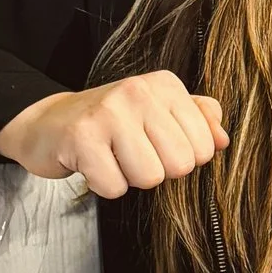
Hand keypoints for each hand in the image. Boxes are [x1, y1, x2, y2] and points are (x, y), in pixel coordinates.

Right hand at [0, 71, 227, 197]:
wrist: (48, 123)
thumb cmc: (109, 123)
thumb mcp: (157, 112)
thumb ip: (196, 120)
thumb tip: (223, 139)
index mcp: (164, 85)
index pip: (204, 147)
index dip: (181, 159)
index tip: (154, 145)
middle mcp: (138, 91)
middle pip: (179, 165)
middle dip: (157, 171)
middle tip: (130, 154)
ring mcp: (109, 112)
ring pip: (149, 178)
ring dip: (128, 178)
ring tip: (111, 157)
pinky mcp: (82, 138)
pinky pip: (114, 187)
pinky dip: (103, 185)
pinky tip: (92, 164)